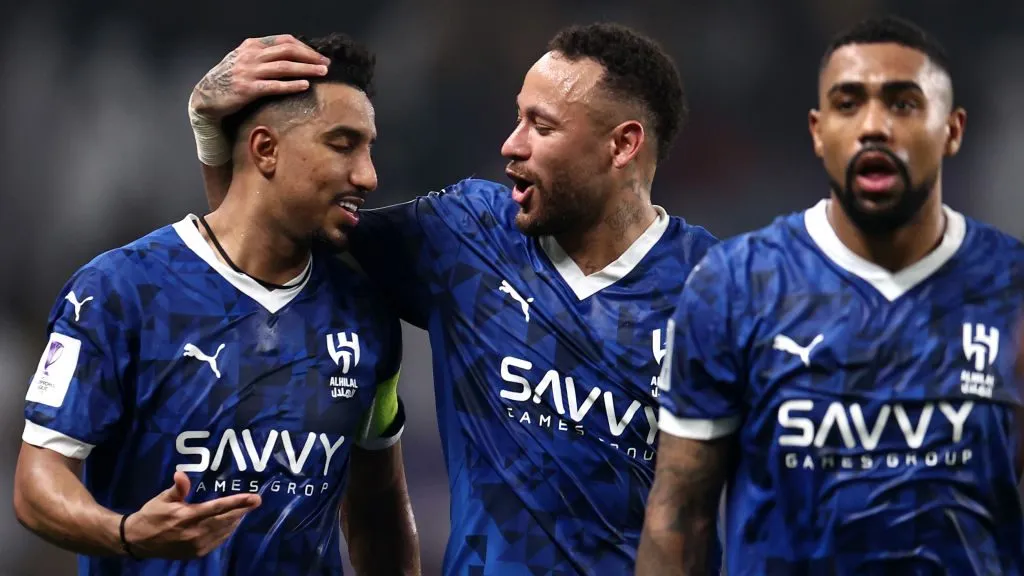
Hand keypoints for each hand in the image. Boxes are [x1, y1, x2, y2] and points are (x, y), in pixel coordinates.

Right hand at [123, 471, 260, 558]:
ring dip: (235, 521)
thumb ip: (177, 488)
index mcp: (187, 516)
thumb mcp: (162, 499)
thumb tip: (182, 473)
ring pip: (223, 531)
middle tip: (256, 502)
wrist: (138, 541)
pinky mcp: (196, 553)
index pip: (218, 507)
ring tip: (245, 510)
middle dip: (242, 511)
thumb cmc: (152, 515)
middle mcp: (194, 532)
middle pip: (225, 520)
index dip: (238, 502)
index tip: (254, 498)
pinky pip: (217, 541)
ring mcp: (196, 545)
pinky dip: (226, 532)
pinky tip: (231, 524)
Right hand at [189, 34, 329, 120]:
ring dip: (306, 69)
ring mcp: (249, 71)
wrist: (206, 97)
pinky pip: (275, 85)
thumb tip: (289, 57)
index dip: (305, 47)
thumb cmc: (228, 80)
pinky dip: (291, 85)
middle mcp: (251, 55)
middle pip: (287, 51)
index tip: (318, 56)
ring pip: (284, 67)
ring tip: (322, 73)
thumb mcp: (243, 61)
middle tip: (326, 64)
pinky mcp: (247, 88)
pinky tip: (305, 85)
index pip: (284, 40)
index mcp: (251, 46)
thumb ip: (262, 56)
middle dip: (310, 56)